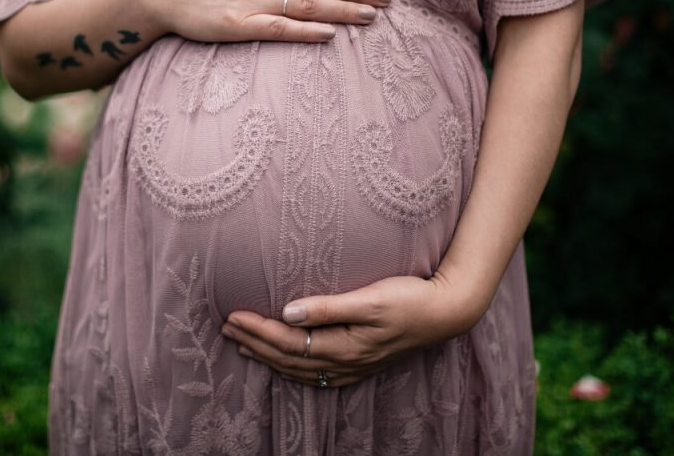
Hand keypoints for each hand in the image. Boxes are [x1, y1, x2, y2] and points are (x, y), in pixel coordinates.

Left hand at [220, 272, 484, 387]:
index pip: (287, 342)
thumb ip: (328, 307)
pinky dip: (294, 369)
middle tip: (226, 328)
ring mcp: (354, 367)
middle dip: (254, 344)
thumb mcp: (369, 299)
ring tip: (243, 345)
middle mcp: (344, 362)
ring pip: (300, 369)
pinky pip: (318, 375)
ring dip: (268, 357)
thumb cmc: (409, 298)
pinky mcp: (362, 364)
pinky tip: (286, 364)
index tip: (232, 315)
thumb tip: (288, 312)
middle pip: (287, 358)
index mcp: (342, 346)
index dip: (257, 330)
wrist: (447, 313)